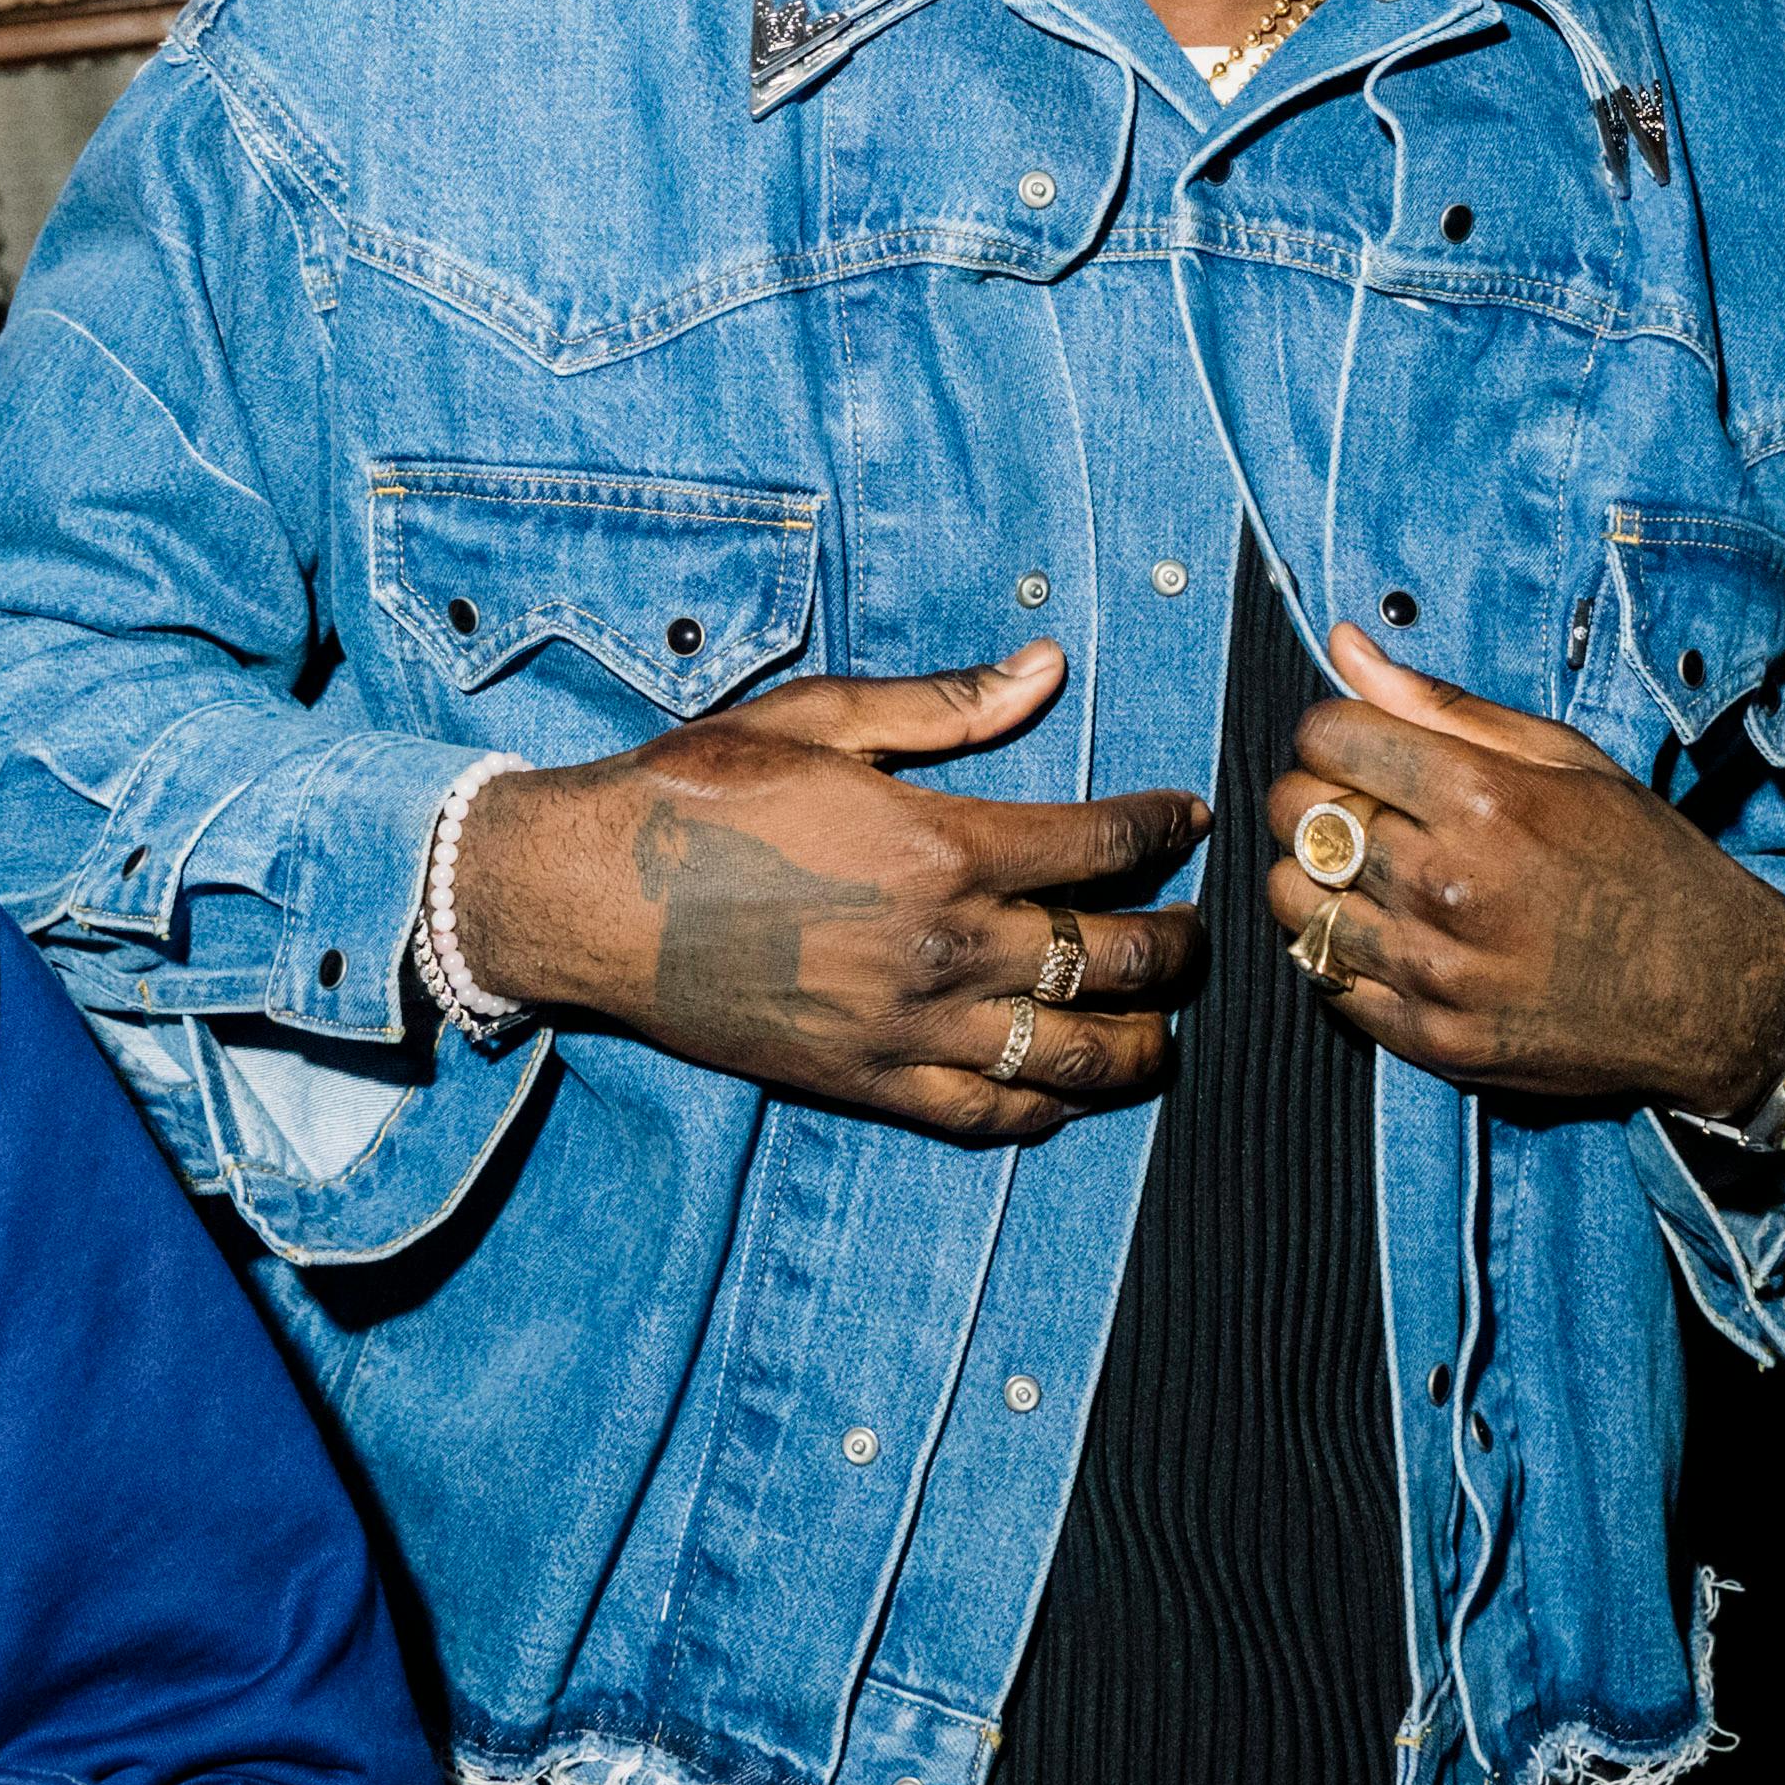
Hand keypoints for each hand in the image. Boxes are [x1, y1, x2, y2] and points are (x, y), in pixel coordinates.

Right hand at [447, 642, 1205, 1142]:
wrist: (589, 898)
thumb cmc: (698, 793)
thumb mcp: (820, 718)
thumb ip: (945, 705)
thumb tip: (1046, 668)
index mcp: (942, 846)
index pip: (1101, 845)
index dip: (1161, 827)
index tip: (1186, 818)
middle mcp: (944, 948)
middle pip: (1114, 961)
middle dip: (1176, 944)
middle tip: (1194, 928)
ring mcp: (910, 1028)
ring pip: (1073, 1056)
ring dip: (1141, 1042)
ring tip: (1164, 1024)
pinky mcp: (868, 1083)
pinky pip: (988, 1116)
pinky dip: (1047, 1108)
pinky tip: (1069, 1090)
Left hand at [1261, 622, 1784, 1114]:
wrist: (1717, 998)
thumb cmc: (1646, 863)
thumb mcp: (1565, 759)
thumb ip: (1444, 704)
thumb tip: (1343, 643)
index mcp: (1484, 799)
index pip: (1327, 737)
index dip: (1335, 730)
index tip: (1360, 743)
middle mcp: (1448, 885)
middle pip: (1295, 813)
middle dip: (1314, 793)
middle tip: (1363, 804)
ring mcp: (1435, 972)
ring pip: (1291, 898)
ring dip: (1314, 873)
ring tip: (1370, 870)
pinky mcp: (1431, 1039)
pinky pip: (1323, 978)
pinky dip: (1334, 947)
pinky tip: (1386, 929)